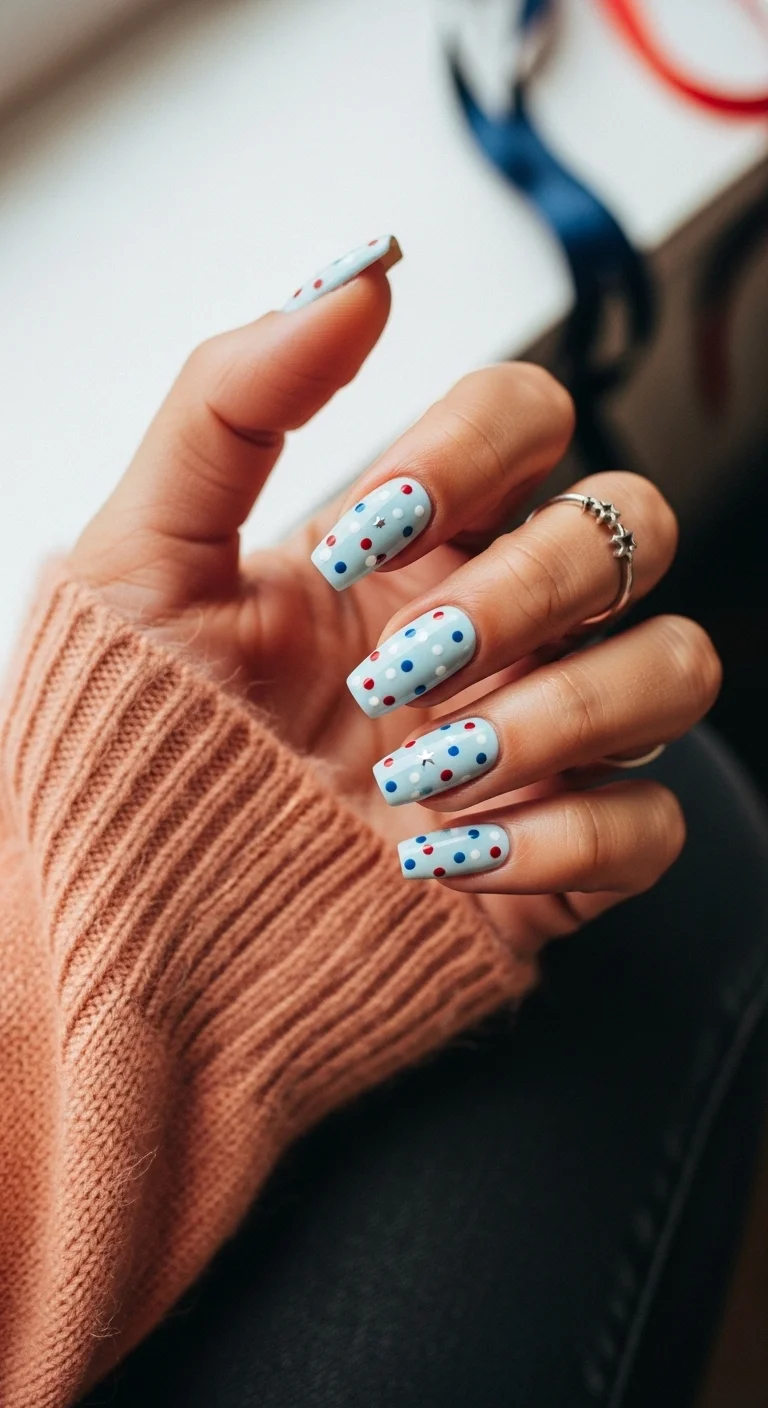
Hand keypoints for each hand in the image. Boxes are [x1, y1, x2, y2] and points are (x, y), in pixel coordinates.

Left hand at [71, 249, 720, 953]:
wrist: (126, 949)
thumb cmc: (124, 757)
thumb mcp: (139, 563)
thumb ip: (232, 402)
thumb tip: (363, 272)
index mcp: (404, 547)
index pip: (530, 415)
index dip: (477, 448)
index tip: (366, 533)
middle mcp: (488, 630)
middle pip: (631, 526)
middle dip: (525, 586)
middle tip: (399, 669)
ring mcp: (532, 744)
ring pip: (675, 666)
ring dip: (559, 711)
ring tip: (421, 775)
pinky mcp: (558, 865)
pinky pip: (652, 825)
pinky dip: (563, 842)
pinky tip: (440, 861)